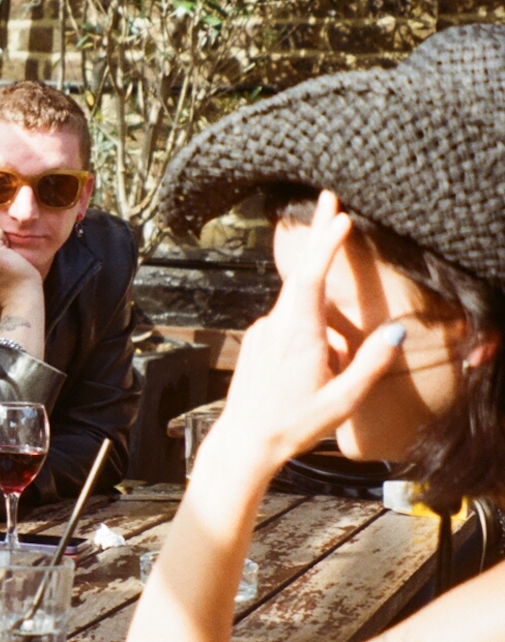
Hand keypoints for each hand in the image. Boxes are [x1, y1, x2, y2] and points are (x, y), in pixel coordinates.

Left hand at [212, 192, 404, 468]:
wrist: (245, 441)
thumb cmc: (292, 425)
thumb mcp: (341, 402)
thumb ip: (371, 365)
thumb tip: (396, 331)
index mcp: (298, 337)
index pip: (310, 280)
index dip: (323, 246)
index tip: (338, 217)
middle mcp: (276, 326)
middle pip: (301, 274)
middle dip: (318, 237)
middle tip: (330, 199)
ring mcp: (263, 331)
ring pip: (300, 307)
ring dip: (320, 311)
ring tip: (322, 368)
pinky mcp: (258, 339)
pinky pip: (291, 325)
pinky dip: (309, 332)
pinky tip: (309, 372)